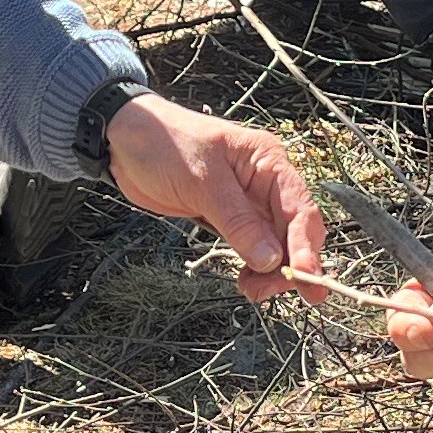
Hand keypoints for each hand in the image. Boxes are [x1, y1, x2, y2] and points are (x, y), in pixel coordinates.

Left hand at [105, 91, 325, 300]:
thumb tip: (271, 258)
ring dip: (271, 272)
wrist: (125, 140)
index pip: (300, 209)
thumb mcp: (202, 181)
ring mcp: (248, 203)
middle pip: (294, 232)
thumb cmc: (164, 144)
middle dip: (290, 265)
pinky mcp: (229, 218)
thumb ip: (238, 221)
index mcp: (267, 161)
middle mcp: (265, 183)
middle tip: (270, 292)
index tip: (305, 278)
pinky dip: (254, 267)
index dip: (306, 246)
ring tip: (252, 290)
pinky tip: (245, 280)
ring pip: (276, 245)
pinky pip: (253, 248)